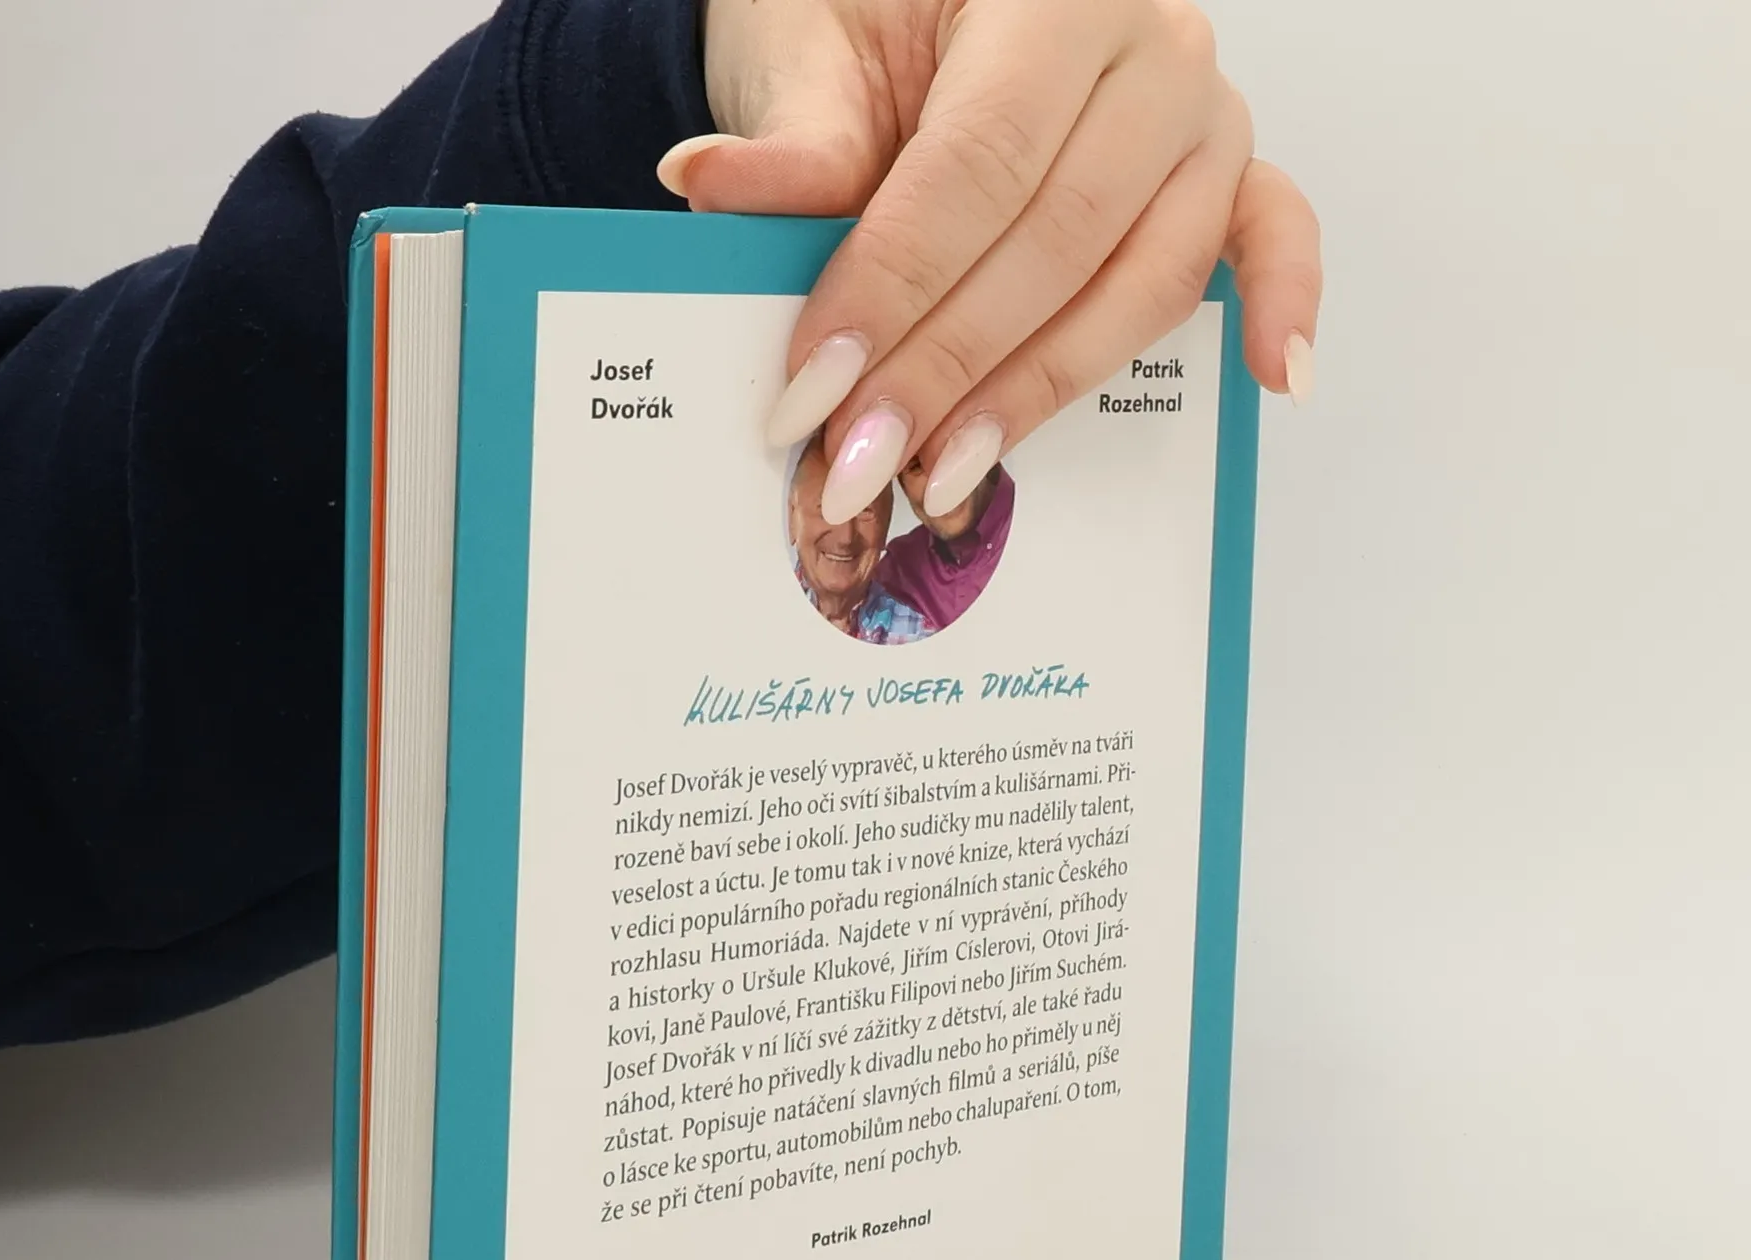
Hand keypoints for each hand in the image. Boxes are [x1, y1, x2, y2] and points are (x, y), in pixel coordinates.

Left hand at [658, 0, 1321, 523]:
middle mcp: (1151, 47)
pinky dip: (1287, 306)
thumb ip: (791, 135)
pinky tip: (1274, 381)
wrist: (918, 4)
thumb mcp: (808, 45)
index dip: (892, 289)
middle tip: (858, 462)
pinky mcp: (1227, 172)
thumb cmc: (865, 16)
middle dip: (946, 368)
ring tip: (947, 474)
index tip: (815, 389)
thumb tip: (710, 187)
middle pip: (1059, 240)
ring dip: (1043, 391)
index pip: (974, 167)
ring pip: (1144, 279)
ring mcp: (1203, 115)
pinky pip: (1277, 236)